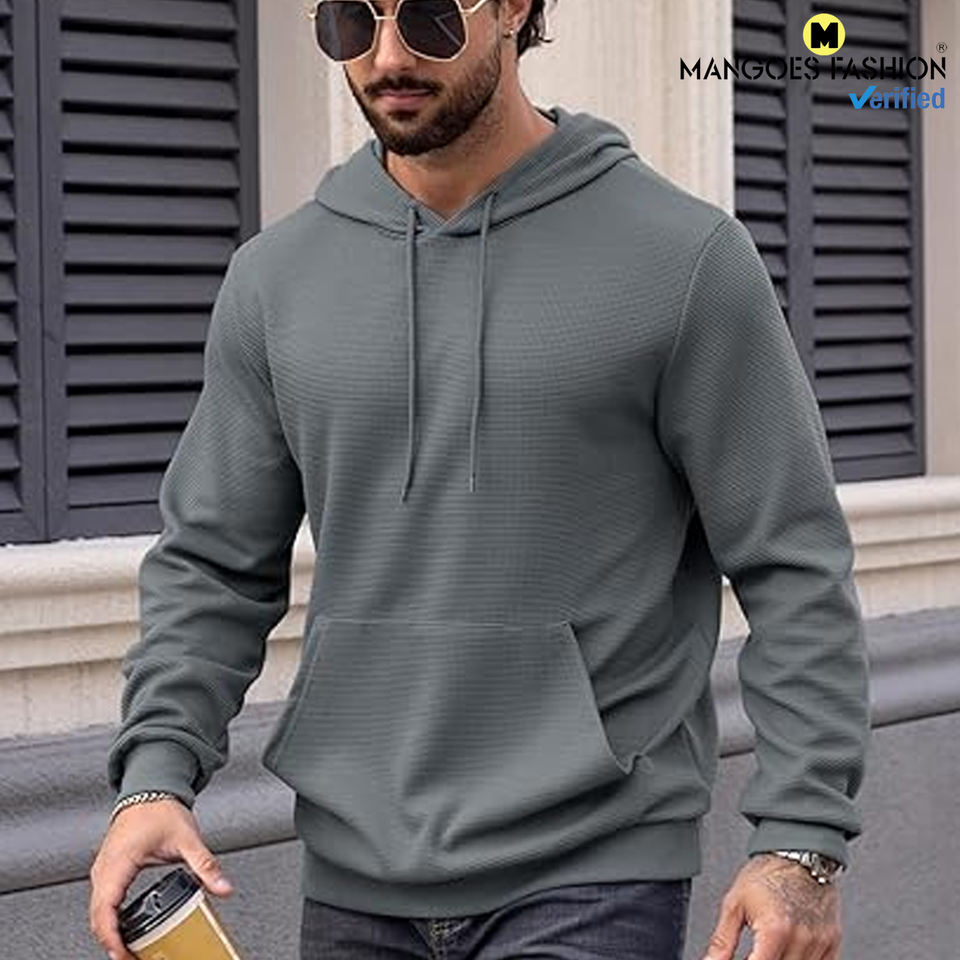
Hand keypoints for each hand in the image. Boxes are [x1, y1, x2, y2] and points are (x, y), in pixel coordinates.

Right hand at [88, 798, 233, 959]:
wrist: (151, 789)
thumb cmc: (162, 809)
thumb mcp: (187, 839)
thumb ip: (205, 865)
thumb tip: (223, 887)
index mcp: (119, 862)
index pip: (105, 909)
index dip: (111, 937)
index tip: (123, 954)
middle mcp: (105, 867)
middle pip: (97, 915)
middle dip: (111, 941)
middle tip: (130, 958)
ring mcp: (103, 867)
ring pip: (96, 909)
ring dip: (108, 931)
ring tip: (127, 950)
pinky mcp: (108, 867)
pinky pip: (101, 899)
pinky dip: (108, 918)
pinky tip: (122, 929)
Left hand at [701, 853, 842, 959]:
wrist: (801, 852)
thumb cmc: (768, 873)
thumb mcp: (735, 903)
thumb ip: (722, 941)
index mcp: (774, 929)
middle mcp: (801, 939)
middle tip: (755, 951)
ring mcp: (820, 943)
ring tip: (768, 949)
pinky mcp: (833, 942)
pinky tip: (788, 953)